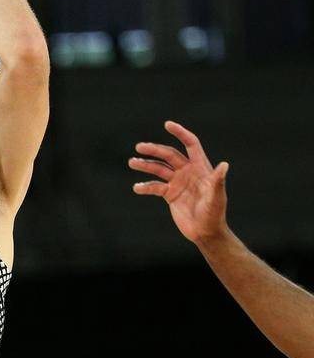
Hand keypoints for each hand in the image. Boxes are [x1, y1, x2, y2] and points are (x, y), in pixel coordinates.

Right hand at [129, 121, 230, 245]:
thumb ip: (217, 181)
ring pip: (159, 169)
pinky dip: (145, 186)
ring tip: (132, 162)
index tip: (167, 124)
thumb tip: (224, 165)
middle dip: (154, 150)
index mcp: (200, 168)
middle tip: (139, 147)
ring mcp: (177, 182)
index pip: (190, 145)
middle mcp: (187, 172)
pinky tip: (137, 188)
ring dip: (145, 165)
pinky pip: (155, 187)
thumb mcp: (216, 197)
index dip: (180, 133)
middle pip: (169, 155)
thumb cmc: (215, 214)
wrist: (205, 232)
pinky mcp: (169, 194)